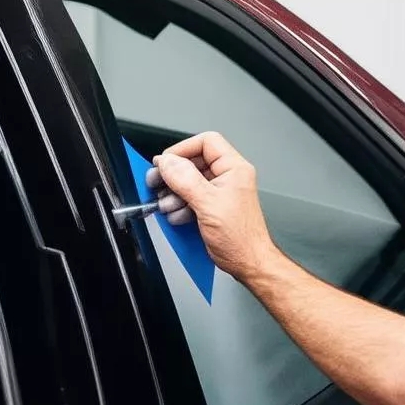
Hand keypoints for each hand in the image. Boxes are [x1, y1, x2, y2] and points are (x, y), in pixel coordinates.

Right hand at [151, 132, 275, 281]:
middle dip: (173, 175)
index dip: (183, 149)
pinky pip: (190, 197)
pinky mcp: (211, 206)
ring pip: (189, 181)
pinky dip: (179, 205)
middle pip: (193, 162)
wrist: (248, 262)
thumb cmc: (240, 237)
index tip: (166, 162)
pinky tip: (178, 215)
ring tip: (168, 204)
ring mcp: (219, 192)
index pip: (206, 142)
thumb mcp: (208, 204)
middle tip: (156, 182)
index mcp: (233, 168)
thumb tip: (167, 163)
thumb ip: (186, 180)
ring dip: (174, 193)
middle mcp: (227, 176)